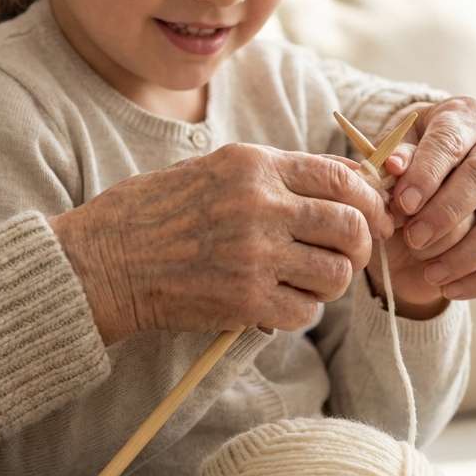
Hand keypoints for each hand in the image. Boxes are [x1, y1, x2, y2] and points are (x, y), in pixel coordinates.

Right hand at [49, 143, 394, 343]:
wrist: (103, 260)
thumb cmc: (152, 213)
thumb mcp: (213, 170)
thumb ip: (273, 175)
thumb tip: (342, 184)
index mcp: (253, 164)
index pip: (341, 176)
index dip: (369, 200)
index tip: (372, 217)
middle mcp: (261, 204)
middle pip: (350, 226)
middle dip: (358, 245)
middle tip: (344, 257)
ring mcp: (255, 254)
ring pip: (336, 274)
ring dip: (329, 282)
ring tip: (302, 281)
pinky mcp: (245, 300)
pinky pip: (305, 311)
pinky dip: (299, 311)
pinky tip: (276, 303)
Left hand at [366, 97, 475, 316]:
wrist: (438, 164)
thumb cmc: (411, 154)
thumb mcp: (396, 146)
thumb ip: (393, 157)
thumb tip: (393, 166)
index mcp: (464, 117)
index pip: (450, 141)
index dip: (427, 173)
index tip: (403, 203)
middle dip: (445, 213)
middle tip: (413, 238)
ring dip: (466, 253)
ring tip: (430, 273)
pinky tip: (450, 289)